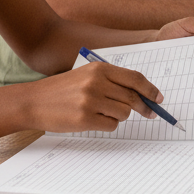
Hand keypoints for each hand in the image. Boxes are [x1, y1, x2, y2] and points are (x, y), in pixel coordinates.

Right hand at [24, 62, 163, 131]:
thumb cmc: (64, 90)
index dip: (151, 90)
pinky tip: (94, 120)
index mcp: (100, 69)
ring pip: (124, 113)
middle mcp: (96, 82)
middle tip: (150, 113)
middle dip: (144, 107)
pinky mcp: (84, 118)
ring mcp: (90, 101)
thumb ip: (113, 81)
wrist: (34, 101)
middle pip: (133, 98)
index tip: (159, 98)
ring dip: (120, 116)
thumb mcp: (88, 75)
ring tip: (103, 112)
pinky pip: (111, 125)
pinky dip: (108, 124)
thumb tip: (143, 95)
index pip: (135, 79)